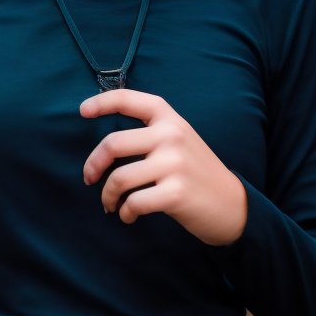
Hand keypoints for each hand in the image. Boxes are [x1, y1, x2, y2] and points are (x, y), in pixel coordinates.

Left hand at [80, 87, 248, 245]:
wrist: (232, 204)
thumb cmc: (195, 172)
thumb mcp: (179, 141)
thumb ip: (150, 133)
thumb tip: (105, 145)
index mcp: (170, 119)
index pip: (129, 100)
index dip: (102, 102)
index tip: (82, 111)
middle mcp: (172, 136)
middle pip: (113, 144)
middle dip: (93, 165)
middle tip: (89, 178)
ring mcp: (175, 164)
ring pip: (119, 178)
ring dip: (107, 196)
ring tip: (111, 205)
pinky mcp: (176, 193)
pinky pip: (133, 202)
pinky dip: (125, 213)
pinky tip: (129, 216)